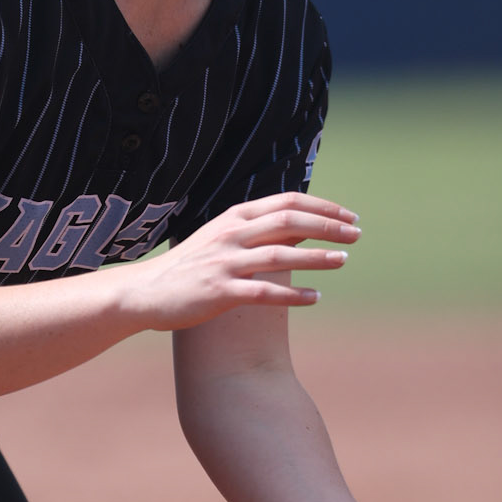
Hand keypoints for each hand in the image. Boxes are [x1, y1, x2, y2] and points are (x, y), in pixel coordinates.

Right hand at [121, 191, 358, 330]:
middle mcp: (231, 235)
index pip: (287, 202)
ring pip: (280, 255)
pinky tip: (316, 298)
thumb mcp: (223, 238)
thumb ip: (258, 230)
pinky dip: (293, 295)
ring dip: (316, 258)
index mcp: (234, 217)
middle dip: (327, 226)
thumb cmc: (190, 266)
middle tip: (356, 234)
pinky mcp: (219, 292)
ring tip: (344, 260)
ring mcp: (224, 263)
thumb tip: (304, 227)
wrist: (145, 292)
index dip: (322, 207)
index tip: (349, 216)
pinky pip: (263, 292)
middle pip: (288, 222)